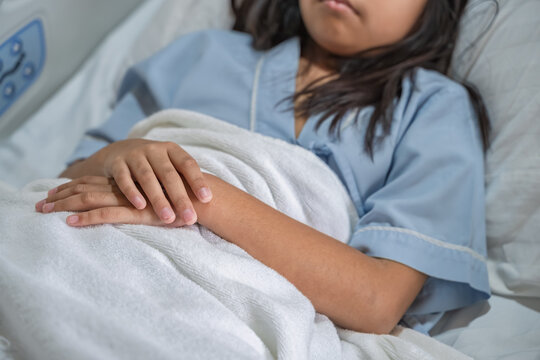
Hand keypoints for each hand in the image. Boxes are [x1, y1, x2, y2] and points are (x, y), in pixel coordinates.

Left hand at [35, 176, 192, 226]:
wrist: (200, 201)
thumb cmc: (183, 200)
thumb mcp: (160, 195)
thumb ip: (145, 196)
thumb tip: (135, 202)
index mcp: (128, 182)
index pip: (93, 181)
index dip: (72, 186)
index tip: (55, 192)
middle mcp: (124, 186)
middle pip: (85, 187)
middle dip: (61, 196)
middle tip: (40, 204)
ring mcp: (128, 198)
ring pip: (88, 198)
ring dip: (64, 206)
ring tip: (44, 212)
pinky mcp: (134, 212)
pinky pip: (104, 214)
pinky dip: (85, 219)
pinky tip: (69, 223)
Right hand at [65, 139, 211, 224]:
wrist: (121, 151)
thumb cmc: (155, 165)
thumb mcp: (170, 166)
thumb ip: (185, 180)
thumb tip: (209, 203)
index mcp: (172, 150)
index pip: (188, 164)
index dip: (198, 181)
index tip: (207, 199)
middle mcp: (154, 150)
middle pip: (169, 174)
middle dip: (180, 197)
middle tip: (191, 218)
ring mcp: (134, 155)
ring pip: (147, 177)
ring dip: (158, 199)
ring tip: (168, 218)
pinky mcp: (117, 163)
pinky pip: (124, 179)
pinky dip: (132, 192)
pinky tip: (141, 207)